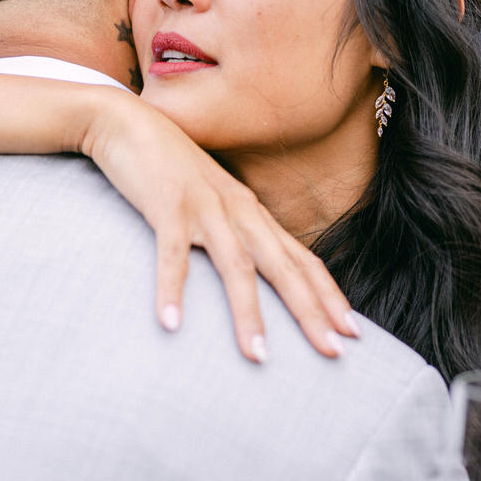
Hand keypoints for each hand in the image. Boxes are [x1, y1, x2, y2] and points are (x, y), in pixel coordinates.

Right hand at [80, 90, 358, 361]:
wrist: (128, 124)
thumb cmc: (169, 171)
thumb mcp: (212, 204)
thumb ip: (233, 235)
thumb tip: (247, 279)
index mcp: (252, 213)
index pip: (302, 259)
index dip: (328, 296)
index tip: (352, 335)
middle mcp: (238, 210)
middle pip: (283, 267)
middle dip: (309, 312)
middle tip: (332, 353)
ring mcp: (205, 207)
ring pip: (236, 266)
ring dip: (248, 313)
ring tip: (258, 356)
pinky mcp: (167, 205)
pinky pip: (172, 254)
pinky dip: (173, 289)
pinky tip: (172, 324)